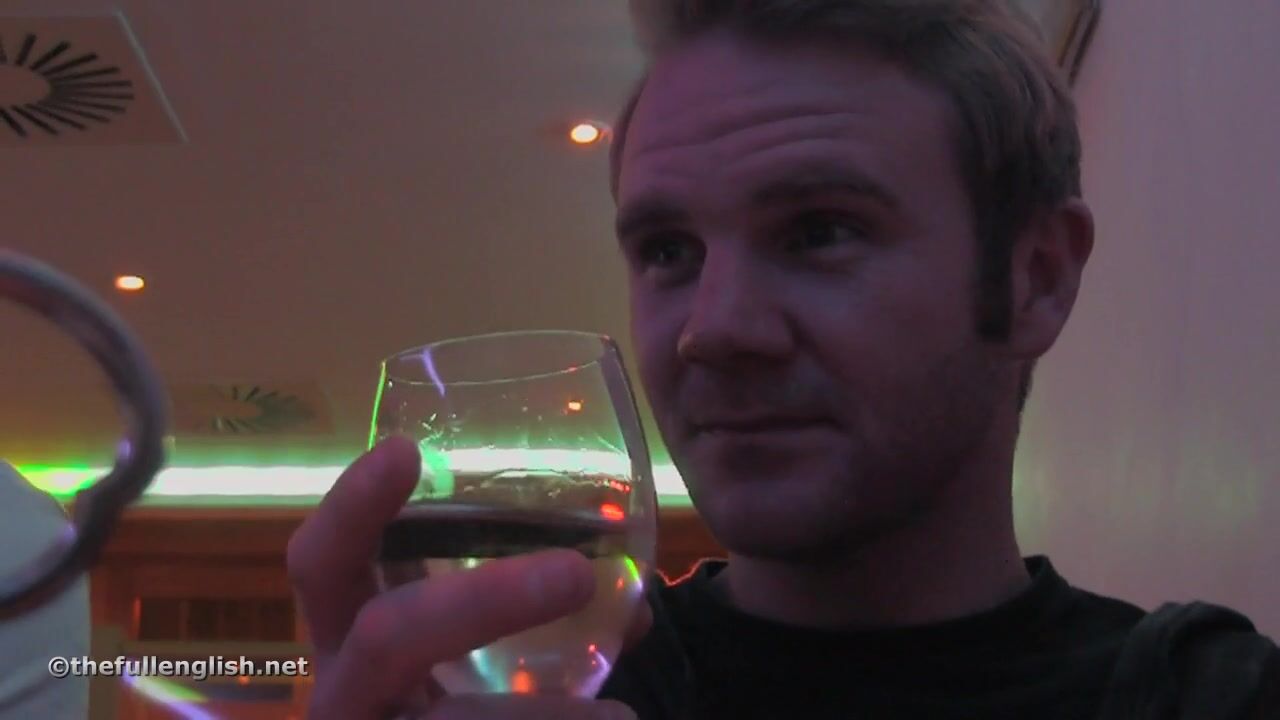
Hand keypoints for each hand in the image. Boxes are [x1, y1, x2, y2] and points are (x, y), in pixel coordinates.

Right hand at [287, 436, 650, 718]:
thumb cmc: (444, 709)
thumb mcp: (465, 659)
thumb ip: (530, 620)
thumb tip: (632, 606)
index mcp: (347, 635)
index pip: (324, 562)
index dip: (352, 508)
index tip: (404, 450)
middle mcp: (344, 689)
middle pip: (387, 635)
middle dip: (483, 600)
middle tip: (576, 574)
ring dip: (538, 715)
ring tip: (618, 718)